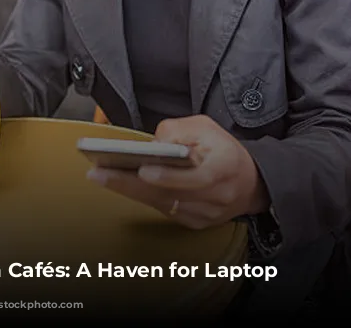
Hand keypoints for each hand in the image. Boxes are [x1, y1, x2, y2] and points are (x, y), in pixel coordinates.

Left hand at [87, 115, 269, 229]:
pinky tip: (121, 185)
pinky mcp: (195, 223)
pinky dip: (143, 197)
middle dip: (132, 183)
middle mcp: (216, 197)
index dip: (169, 176)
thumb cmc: (223, 149)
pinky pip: (165, 211)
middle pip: (170, 194)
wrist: (250, 181)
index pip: (196, 178)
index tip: (143, 169)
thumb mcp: (206, 127)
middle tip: (100, 173)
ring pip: (163, 205)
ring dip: (130, 191)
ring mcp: (206, 215)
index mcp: (225, 169)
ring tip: (101, 176)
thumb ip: (179, 130)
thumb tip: (153, 144)